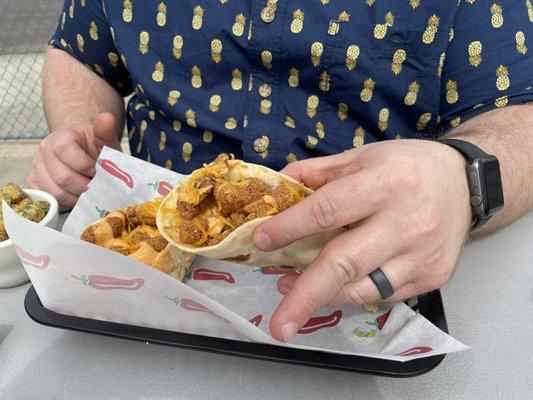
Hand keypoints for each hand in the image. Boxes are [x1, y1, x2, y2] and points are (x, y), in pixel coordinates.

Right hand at [27, 113, 119, 210]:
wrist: (84, 155)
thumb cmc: (95, 149)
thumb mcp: (104, 141)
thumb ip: (105, 132)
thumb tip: (107, 118)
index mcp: (60, 137)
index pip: (65, 152)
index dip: (85, 165)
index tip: (98, 170)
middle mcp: (44, 151)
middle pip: (62, 177)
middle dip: (85, 186)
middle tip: (96, 186)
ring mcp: (37, 168)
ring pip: (56, 192)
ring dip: (77, 197)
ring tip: (89, 192)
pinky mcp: (35, 184)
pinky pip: (50, 201)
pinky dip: (67, 203)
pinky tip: (77, 196)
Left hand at [253, 139, 472, 341]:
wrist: (464, 183)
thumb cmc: (407, 166)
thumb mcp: (361, 156)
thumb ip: (316, 173)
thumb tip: (274, 189)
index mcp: (386, 183)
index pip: (327, 210)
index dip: (290, 228)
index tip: (261, 242)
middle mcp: (407, 221)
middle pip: (346, 263)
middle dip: (306, 295)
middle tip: (278, 324)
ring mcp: (422, 254)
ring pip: (364, 289)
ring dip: (323, 296)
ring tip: (294, 290)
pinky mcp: (433, 276)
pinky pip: (384, 295)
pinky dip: (353, 294)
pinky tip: (337, 284)